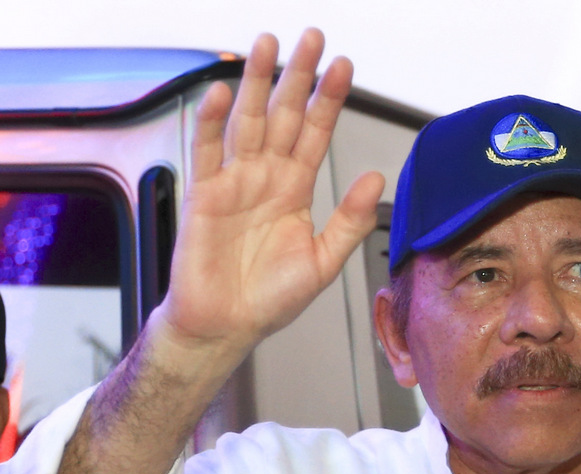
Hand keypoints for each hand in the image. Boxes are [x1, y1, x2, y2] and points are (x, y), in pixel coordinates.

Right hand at [156, 28, 384, 367]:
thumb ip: (348, 221)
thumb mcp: (322, 263)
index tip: (344, 66)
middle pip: (283, 115)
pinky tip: (223, 93)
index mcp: (294, 191)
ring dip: (255, 82)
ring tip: (267, 45)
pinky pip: (207, 151)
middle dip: (297, 76)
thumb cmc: (269, 300)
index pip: (315, 134)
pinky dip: (212, 122)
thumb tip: (375, 179)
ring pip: (247, 122)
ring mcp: (234, 182)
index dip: (329, 100)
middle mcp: (265, 178)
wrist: (226, 327)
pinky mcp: (204, 196)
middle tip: (311, 37)